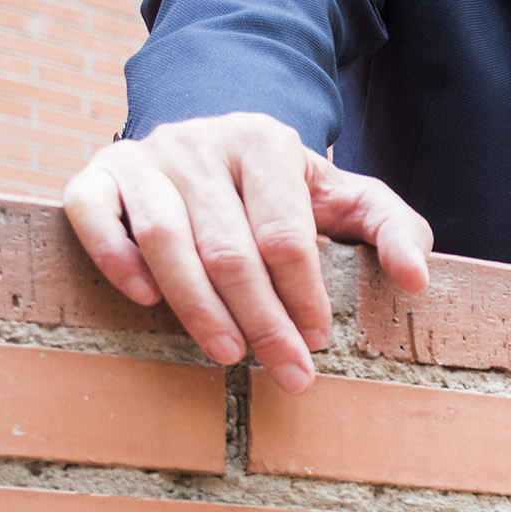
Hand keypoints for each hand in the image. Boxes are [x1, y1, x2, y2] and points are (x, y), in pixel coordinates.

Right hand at [62, 112, 432, 394]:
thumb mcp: (347, 195)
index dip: (301, 293)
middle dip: (260, 319)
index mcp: (266, 140)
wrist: (213, 143)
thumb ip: (393, 227)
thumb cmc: (286, 188)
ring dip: (197, 308)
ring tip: (228, 355)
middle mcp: (201, 143)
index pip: (284, 232)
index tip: (315, 340)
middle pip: (228, 248)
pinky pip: (94, 216)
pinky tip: (148, 302)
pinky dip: (116, 259)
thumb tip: (416, 279)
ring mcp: (145, 158)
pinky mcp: (99, 175)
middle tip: (286, 371)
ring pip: (165, 240)